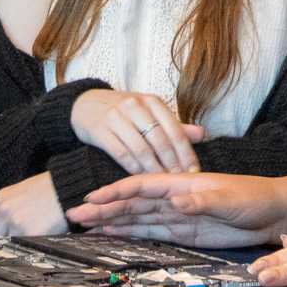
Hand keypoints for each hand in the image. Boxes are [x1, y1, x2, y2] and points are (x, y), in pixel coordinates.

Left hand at [0, 172, 68, 237]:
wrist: (68, 187)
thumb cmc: (49, 188)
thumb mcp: (21, 192)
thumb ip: (8, 208)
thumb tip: (0, 227)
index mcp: (0, 199)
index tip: (2, 239)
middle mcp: (5, 210)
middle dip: (7, 240)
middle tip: (21, 237)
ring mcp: (16, 222)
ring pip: (11, 243)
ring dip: (22, 241)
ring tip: (35, 230)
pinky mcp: (30, 232)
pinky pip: (26, 245)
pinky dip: (34, 243)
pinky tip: (43, 232)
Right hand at [67, 171, 283, 247]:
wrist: (272, 212)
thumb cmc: (254, 197)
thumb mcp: (231, 199)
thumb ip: (202, 201)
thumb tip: (175, 203)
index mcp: (182, 184)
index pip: (142, 186)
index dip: (115, 192)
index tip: (92, 199)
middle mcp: (174, 199)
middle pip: (132, 203)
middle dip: (103, 208)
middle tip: (75, 215)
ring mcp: (176, 216)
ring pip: (136, 218)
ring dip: (111, 222)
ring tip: (84, 226)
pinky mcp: (183, 232)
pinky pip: (151, 233)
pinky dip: (130, 234)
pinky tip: (112, 235)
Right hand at [70, 89, 204, 173]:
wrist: (85, 105)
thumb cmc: (124, 112)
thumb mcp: (149, 112)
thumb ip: (174, 125)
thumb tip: (202, 134)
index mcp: (152, 101)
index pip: (175, 130)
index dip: (186, 153)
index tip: (194, 172)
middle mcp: (136, 106)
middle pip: (160, 141)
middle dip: (172, 165)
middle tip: (180, 183)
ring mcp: (116, 117)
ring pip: (141, 150)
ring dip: (154, 171)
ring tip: (163, 185)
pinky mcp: (100, 130)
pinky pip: (121, 154)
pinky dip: (134, 169)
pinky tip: (141, 181)